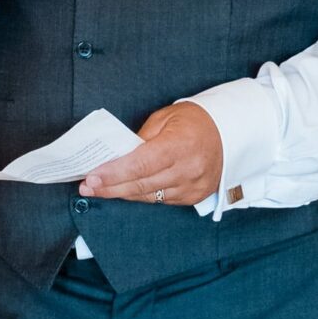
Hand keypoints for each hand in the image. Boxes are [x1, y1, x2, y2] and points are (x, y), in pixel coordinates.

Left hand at [79, 102, 222, 205]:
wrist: (231, 132)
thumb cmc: (195, 120)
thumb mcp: (165, 118)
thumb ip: (141, 139)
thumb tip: (117, 156)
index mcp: (180, 146)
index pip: (140, 165)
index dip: (113, 174)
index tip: (91, 177)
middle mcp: (188, 170)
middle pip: (141, 185)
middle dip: (110, 187)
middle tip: (87, 186)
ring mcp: (193, 187)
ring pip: (149, 196)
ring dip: (122, 193)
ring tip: (99, 189)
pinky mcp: (194, 197)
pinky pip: (161, 200)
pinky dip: (142, 195)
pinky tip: (125, 190)